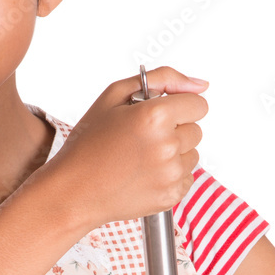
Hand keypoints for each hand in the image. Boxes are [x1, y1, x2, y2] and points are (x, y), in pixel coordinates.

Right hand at [42, 66, 209, 230]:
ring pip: (192, 154)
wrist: (73, 190)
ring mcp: (171, 174)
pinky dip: (169, 175)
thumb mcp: (115, 95)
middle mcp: (167, 145)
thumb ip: (162, 79)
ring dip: (174, 153)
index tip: (161, 114)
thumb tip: (200, 84)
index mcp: (155, 116)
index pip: (198, 104)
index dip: (179, 106)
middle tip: (141, 138)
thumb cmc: (88, 143)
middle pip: (196, 129)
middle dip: (175, 130)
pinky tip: (143, 174)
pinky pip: (186, 177)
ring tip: (140, 158)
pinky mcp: (172, 196)